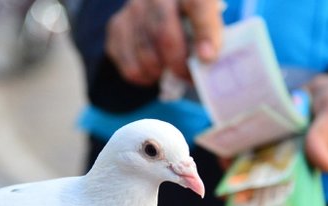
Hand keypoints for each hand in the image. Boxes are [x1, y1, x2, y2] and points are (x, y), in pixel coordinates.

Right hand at [106, 0, 222, 85]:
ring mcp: (133, 8)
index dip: (204, 32)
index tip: (207, 58)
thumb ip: (210, 33)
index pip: (196, 5)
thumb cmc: (191, 17)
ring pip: (143, 50)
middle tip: (187, 77)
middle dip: (177, 63)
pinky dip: (141, 75)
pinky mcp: (116, 25)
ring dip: (158, 71)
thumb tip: (206, 59)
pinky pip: (126, 61)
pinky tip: (152, 73)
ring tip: (169, 74)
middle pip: (163, 32)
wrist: (161, 7)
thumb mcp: (208, 17)